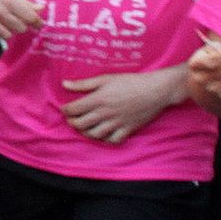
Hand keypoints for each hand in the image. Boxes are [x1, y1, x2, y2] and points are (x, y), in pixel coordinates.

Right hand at [0, 0, 42, 41]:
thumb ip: (23, 2)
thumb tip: (42, 9)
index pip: (30, 17)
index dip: (37, 22)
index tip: (38, 23)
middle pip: (20, 28)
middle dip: (21, 26)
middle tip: (17, 21)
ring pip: (7, 35)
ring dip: (7, 31)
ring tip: (3, 23)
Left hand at [61, 66, 186, 143]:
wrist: (157, 90)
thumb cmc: (131, 81)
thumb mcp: (105, 79)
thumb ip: (83, 84)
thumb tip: (64, 84)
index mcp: (98, 99)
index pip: (73, 110)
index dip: (65, 110)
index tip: (66, 108)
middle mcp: (105, 113)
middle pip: (80, 124)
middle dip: (72, 122)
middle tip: (73, 118)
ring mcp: (117, 123)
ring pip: (94, 135)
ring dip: (86, 132)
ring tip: (85, 127)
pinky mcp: (128, 129)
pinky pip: (113, 140)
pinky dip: (105, 139)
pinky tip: (103, 134)